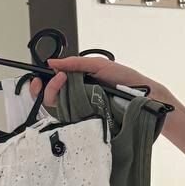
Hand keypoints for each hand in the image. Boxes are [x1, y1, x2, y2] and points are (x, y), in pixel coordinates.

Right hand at [28, 56, 162, 108]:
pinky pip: (74, 120)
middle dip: (48, 89)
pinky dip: (69, 111)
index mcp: (79, 84)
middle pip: (52, 100)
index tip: (39, 79)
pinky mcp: (92, 122)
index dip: (43, 85)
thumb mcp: (100, 65)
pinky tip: (74, 101)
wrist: (146, 94)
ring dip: (57, 95)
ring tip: (66, 82)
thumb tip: (52, 63)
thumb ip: (75, 63)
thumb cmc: (126, 79)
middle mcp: (80, 99)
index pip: (54, 87)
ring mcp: (85, 112)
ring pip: (60, 111)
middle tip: (58, 78)